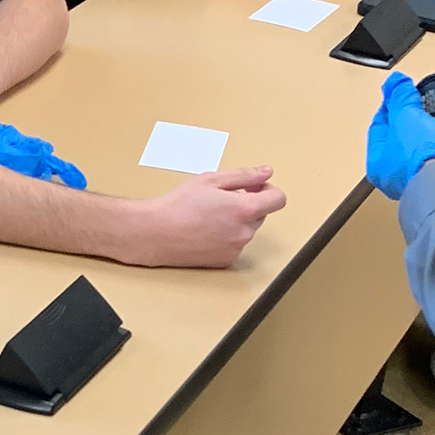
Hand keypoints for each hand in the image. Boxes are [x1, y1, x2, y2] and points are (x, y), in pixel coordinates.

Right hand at [120, 166, 286, 267]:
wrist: (156, 233)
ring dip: (236, 220)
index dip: (268, 190)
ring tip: (208, 215)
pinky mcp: (225, 261)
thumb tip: (267, 172)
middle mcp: (245, 232)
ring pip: (247, 229)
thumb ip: (244, 176)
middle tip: (220, 198)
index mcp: (245, 210)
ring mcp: (236, 249)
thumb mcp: (211, 180)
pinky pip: (235, 244)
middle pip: (261, 214)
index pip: (278, 200)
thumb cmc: (180, 204)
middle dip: (248, 204)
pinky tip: (205, 231)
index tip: (253, 187)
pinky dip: (226, 236)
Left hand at [366, 72, 434, 200]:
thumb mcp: (404, 115)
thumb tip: (395, 81)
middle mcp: (398, 174)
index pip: (379, 126)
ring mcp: (423, 175)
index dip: (391, 104)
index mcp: (378, 163)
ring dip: (434, 121)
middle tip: (422, 97)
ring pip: (426, 140)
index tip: (401, 91)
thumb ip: (399, 96)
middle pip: (404, 134)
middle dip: (415, 112)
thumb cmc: (420, 156)